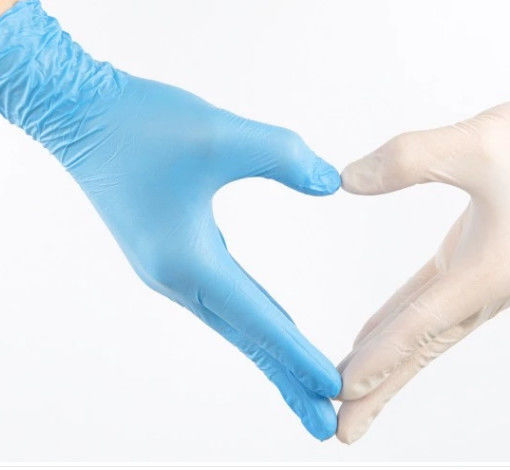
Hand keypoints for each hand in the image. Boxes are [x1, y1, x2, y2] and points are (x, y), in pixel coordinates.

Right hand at [0, 0, 339, 438]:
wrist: (83, 117)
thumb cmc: (141, 124)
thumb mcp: (221, 134)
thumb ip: (283, 155)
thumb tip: (330, 181)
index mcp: (188, 261)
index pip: (258, 321)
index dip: (298, 356)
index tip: (334, 390)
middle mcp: (179, 279)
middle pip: (246, 340)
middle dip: (287, 381)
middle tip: (326, 424)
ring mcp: (174, 272)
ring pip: (236, 326)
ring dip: (272, 358)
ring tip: (307, 389)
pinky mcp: (175, 257)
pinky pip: (225, 303)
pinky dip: (256, 326)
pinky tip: (274, 332)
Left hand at [336, 0, 509, 442]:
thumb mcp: (473, 141)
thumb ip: (405, 160)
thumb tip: (346, 180)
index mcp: (494, 268)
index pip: (422, 322)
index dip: (380, 356)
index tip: (342, 390)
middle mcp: (493, 286)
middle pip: (424, 346)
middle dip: (382, 387)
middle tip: (342, 429)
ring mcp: (490, 278)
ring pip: (428, 331)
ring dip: (390, 363)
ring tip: (352, 393)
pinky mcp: (482, 262)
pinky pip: (434, 304)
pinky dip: (403, 325)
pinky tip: (377, 337)